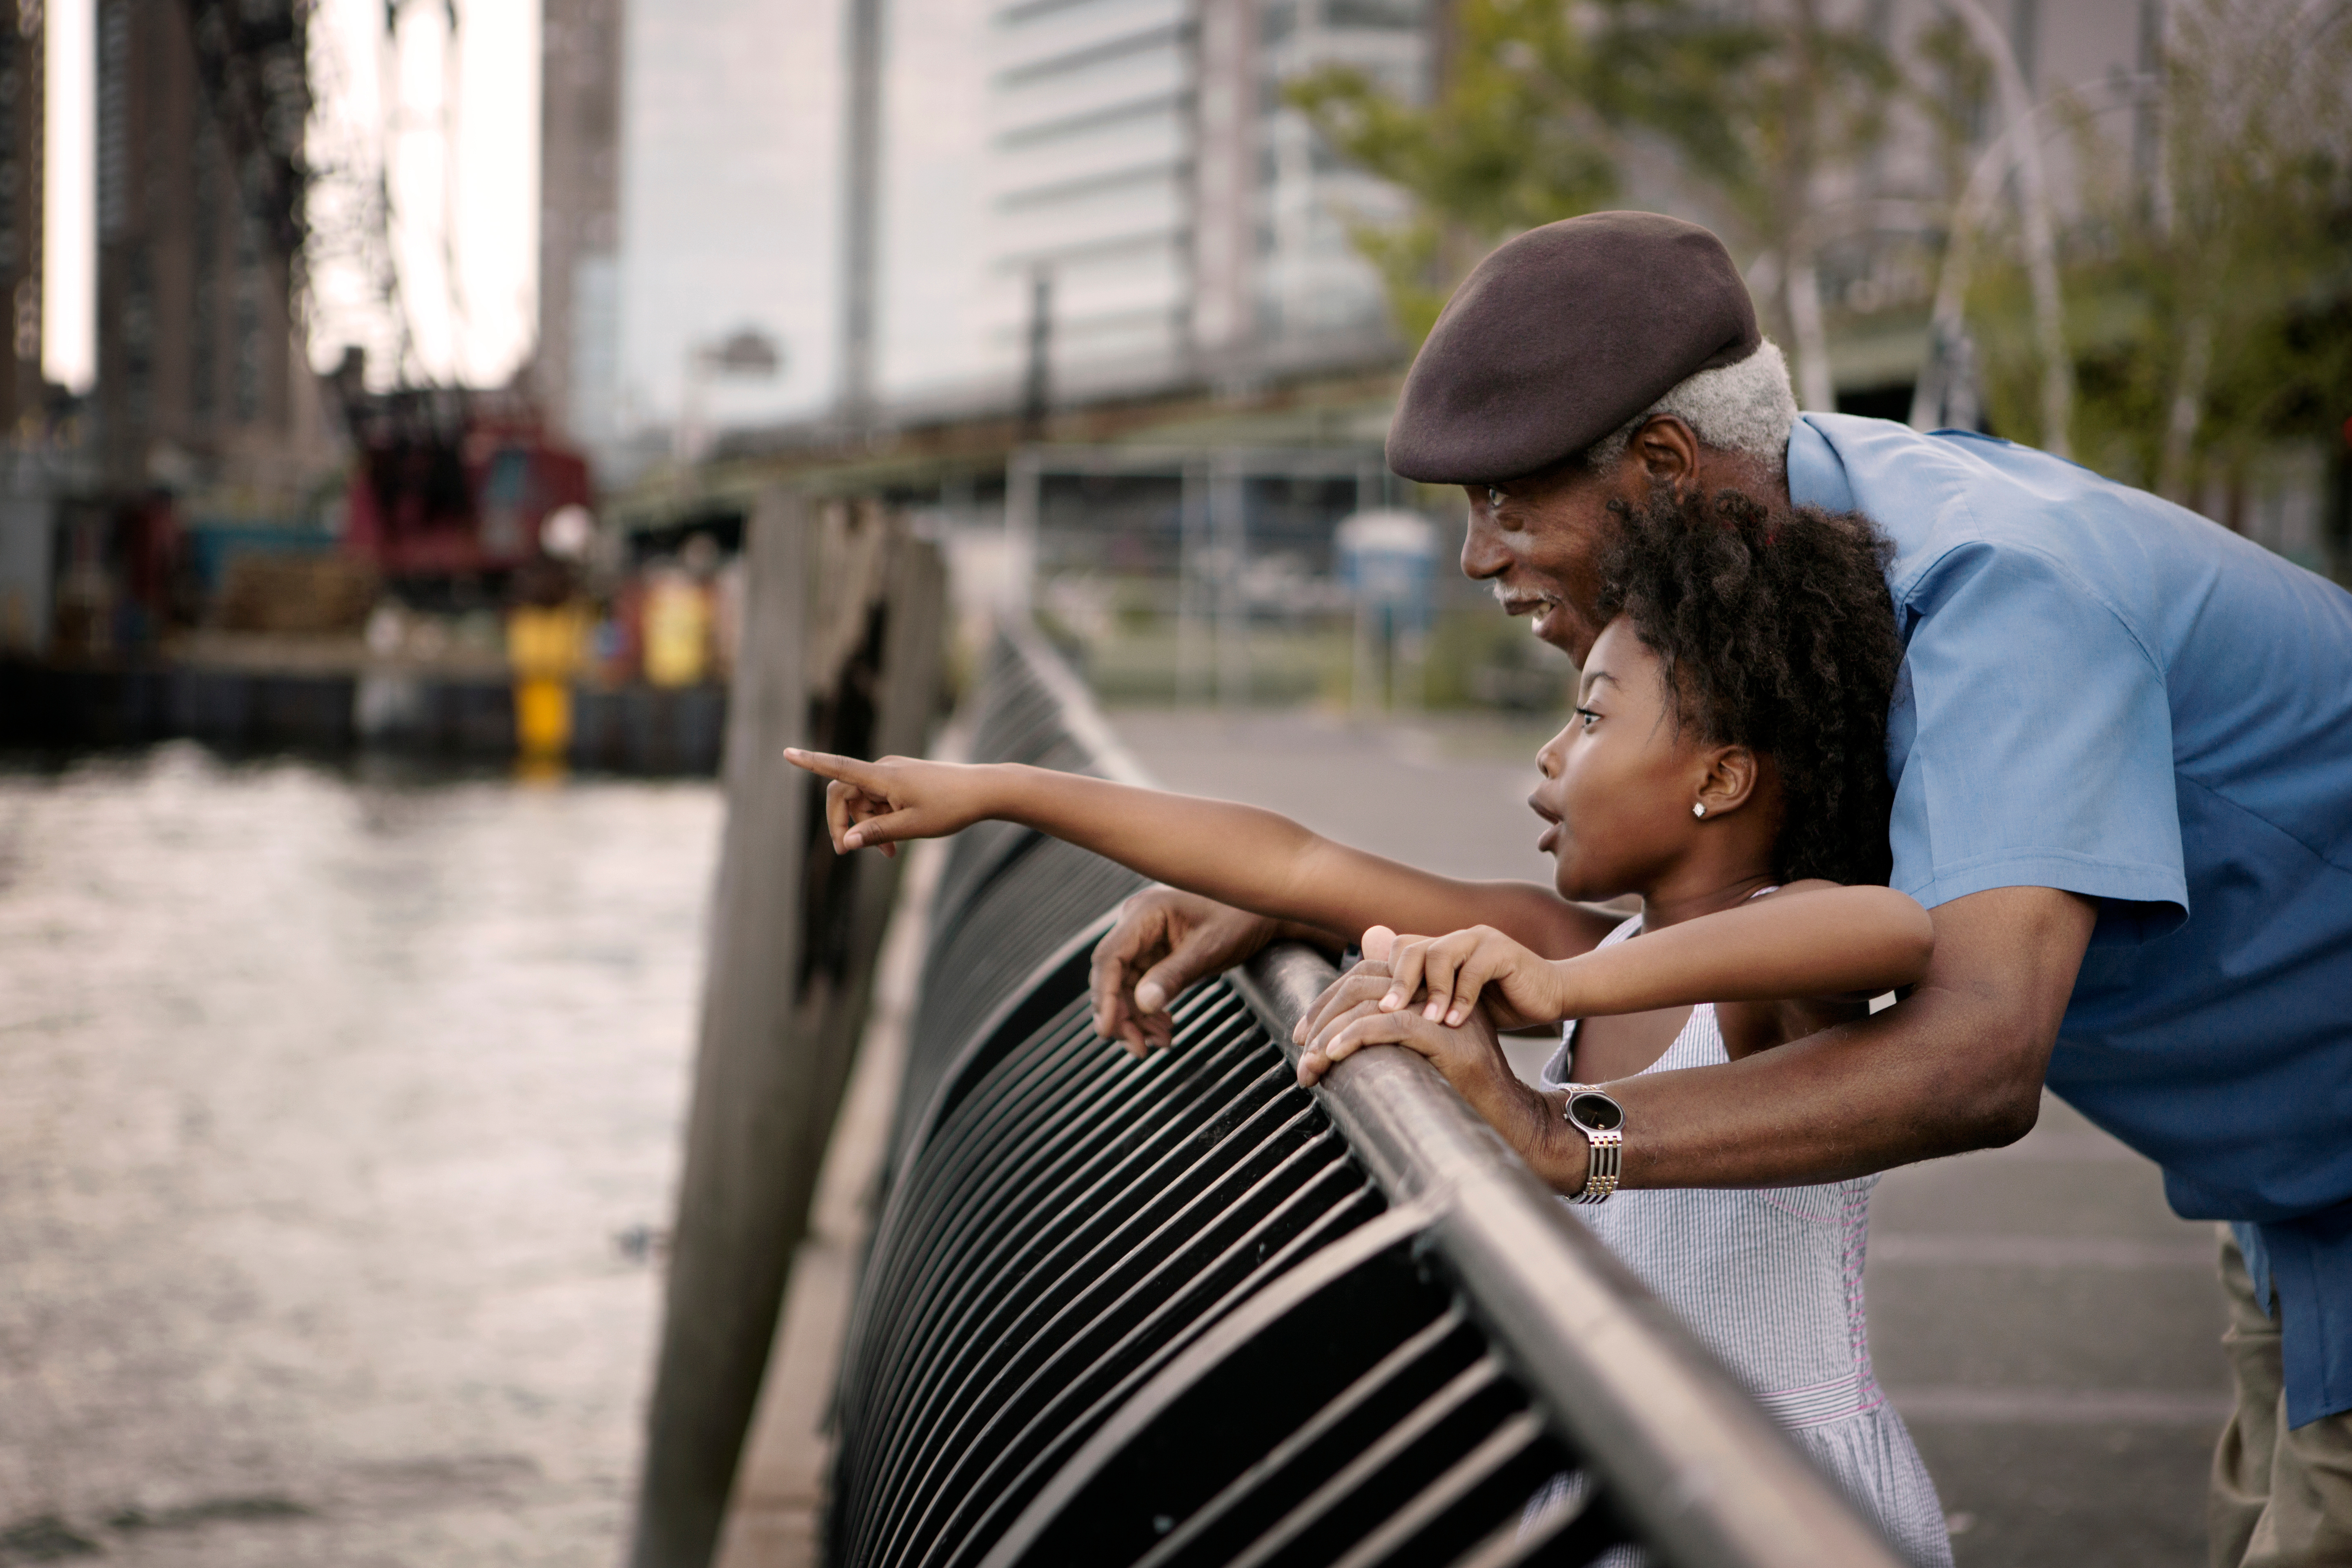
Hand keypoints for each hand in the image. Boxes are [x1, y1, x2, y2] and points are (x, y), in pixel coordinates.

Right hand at [783, 749, 993, 858]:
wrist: (984, 791)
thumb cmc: (951, 807)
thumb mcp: (912, 827)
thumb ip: (877, 833)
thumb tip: (848, 842)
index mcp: (882, 776)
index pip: (838, 767)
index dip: (811, 762)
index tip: (787, 753)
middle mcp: (883, 770)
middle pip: (844, 795)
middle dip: (844, 824)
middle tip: (850, 853)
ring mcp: (893, 775)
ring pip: (863, 802)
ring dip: (866, 827)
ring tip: (888, 853)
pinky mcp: (902, 781)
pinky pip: (879, 801)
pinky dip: (880, 821)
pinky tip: (894, 844)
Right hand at [1090, 889, 1277, 1057]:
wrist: (1260, 913)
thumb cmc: (1239, 921)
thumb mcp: (1208, 950)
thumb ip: (1175, 975)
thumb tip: (1143, 1005)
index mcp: (1145, 913)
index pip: (1109, 958)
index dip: (1104, 997)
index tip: (1107, 1031)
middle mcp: (1136, 923)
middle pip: (1111, 976)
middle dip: (1121, 1016)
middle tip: (1140, 1049)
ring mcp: (1142, 939)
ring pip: (1123, 987)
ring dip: (1136, 1019)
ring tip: (1162, 1041)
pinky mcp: (1152, 953)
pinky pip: (1139, 986)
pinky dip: (1148, 1011)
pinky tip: (1163, 1028)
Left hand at [1298, 983, 1534, 1138]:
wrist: (1514, 1119)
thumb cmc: (1467, 1090)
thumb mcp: (1423, 1049)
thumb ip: (1389, 1022)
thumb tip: (1344, 1010)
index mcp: (1429, 987)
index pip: (1367, 975)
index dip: (1328, 1000)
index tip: (1303, 1035)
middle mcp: (1438, 991)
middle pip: (1363, 984)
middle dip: (1322, 1017)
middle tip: (1300, 1052)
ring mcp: (1447, 1010)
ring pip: (1372, 1003)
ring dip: (1330, 1033)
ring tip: (1310, 1063)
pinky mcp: (1452, 1038)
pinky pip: (1394, 1026)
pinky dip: (1356, 1037)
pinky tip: (1333, 1055)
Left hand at [1361, 924, 1568, 1032]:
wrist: (1551, 997)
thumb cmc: (1502, 1005)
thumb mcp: (1455, 1006)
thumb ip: (1425, 1002)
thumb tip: (1382, 1015)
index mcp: (1441, 948)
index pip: (1398, 951)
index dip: (1386, 977)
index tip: (1377, 1011)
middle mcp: (1456, 938)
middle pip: (1410, 949)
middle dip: (1398, 983)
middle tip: (1388, 1013)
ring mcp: (1479, 940)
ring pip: (1438, 955)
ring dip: (1432, 992)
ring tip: (1430, 1021)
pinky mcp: (1503, 951)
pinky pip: (1473, 970)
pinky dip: (1462, 998)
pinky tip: (1457, 1023)